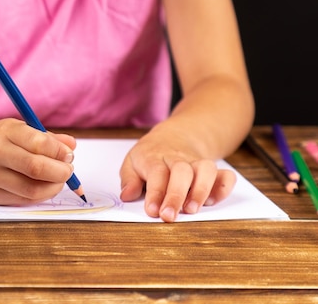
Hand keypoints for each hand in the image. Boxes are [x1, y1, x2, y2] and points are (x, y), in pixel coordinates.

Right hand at [0, 118, 76, 205]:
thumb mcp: (17, 130)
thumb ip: (45, 138)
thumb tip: (71, 146)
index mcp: (5, 131)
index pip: (40, 143)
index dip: (61, 153)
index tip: (69, 156)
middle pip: (36, 168)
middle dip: (61, 172)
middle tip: (68, 171)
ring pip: (31, 189)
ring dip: (53, 187)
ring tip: (57, 181)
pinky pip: (22, 200)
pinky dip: (38, 196)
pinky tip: (41, 188)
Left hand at [119, 129, 236, 222]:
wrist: (175, 136)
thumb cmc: (150, 155)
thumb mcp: (132, 162)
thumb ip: (128, 179)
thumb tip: (127, 195)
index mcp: (154, 157)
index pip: (156, 173)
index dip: (155, 193)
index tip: (152, 211)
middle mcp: (177, 158)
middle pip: (181, 171)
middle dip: (176, 195)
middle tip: (169, 216)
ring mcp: (196, 163)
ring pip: (206, 169)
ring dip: (201, 190)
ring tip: (192, 210)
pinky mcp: (213, 170)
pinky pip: (225, 175)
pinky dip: (223, 188)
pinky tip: (213, 201)